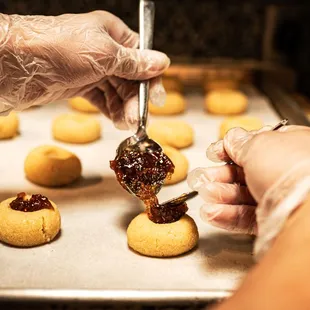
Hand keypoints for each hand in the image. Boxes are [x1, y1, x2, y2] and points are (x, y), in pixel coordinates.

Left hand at [0, 11, 169, 128]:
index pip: (141, 57)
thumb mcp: (103, 54)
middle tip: (138, 117)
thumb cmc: (57, 49)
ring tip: (127, 123)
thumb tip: (162, 62)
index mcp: (112, 34)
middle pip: (131, 78)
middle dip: (136, 99)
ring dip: (125, 108)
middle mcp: (104, 51)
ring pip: (117, 91)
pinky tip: (117, 120)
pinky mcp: (81, 85)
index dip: (151, 78)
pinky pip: (103, 99)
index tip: (157, 98)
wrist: (15, 66)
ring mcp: (92, 69)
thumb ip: (134, 63)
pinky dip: (111, 110)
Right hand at [187, 125, 309, 240]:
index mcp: (289, 146)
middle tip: (202, 176)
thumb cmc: (289, 168)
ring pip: (245, 195)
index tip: (213, 153)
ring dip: (221, 194)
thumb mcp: (258, 144)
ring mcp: (282, 198)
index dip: (231, 149)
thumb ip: (240, 142)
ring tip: (204, 193)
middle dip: (220, 174)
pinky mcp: (275, 221)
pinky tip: (211, 213)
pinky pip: (248, 217)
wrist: (307, 210)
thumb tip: (231, 138)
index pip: (255, 146)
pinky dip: (228, 215)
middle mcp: (286, 172)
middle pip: (246, 172)